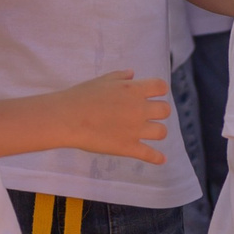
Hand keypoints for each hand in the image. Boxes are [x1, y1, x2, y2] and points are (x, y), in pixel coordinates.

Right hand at [55, 71, 170, 163]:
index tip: (154, 94)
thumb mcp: (103, 80)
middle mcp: (139, 109)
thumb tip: (133, 73)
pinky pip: (150, 154)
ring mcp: (135, 130)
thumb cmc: (82, 96)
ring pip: (161, 132)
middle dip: (158, 111)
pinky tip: (161, 159)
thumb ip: (121, 76)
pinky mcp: (128, 147)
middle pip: (165, 110)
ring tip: (150, 132)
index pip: (161, 86)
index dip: (159, 90)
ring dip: (157, 131)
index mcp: (134, 90)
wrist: (68, 118)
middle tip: (148, 114)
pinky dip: (157, 158)